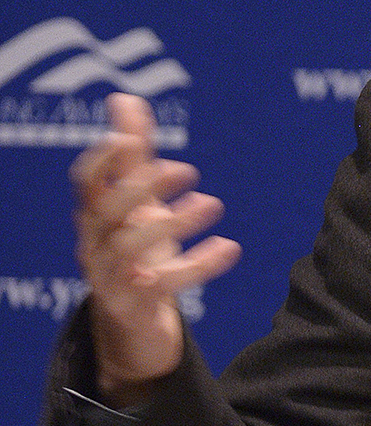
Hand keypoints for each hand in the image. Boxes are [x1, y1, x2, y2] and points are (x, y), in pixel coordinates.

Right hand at [71, 93, 239, 402]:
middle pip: (105, 211)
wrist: (135, 326)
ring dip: (175, 223)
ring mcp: (109, 278)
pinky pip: (164, 285)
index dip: (104, 159)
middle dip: (142, 187)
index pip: (85, 181)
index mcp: (94, 215)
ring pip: (130, 248)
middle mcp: (94, 243)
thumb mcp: (139, 205)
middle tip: (186, 169)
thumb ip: (134, 155)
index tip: (132, 138)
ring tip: (212, 205)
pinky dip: (198, 265)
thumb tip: (125, 99)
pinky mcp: (134, 307)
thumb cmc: (137, 254)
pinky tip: (230, 248)